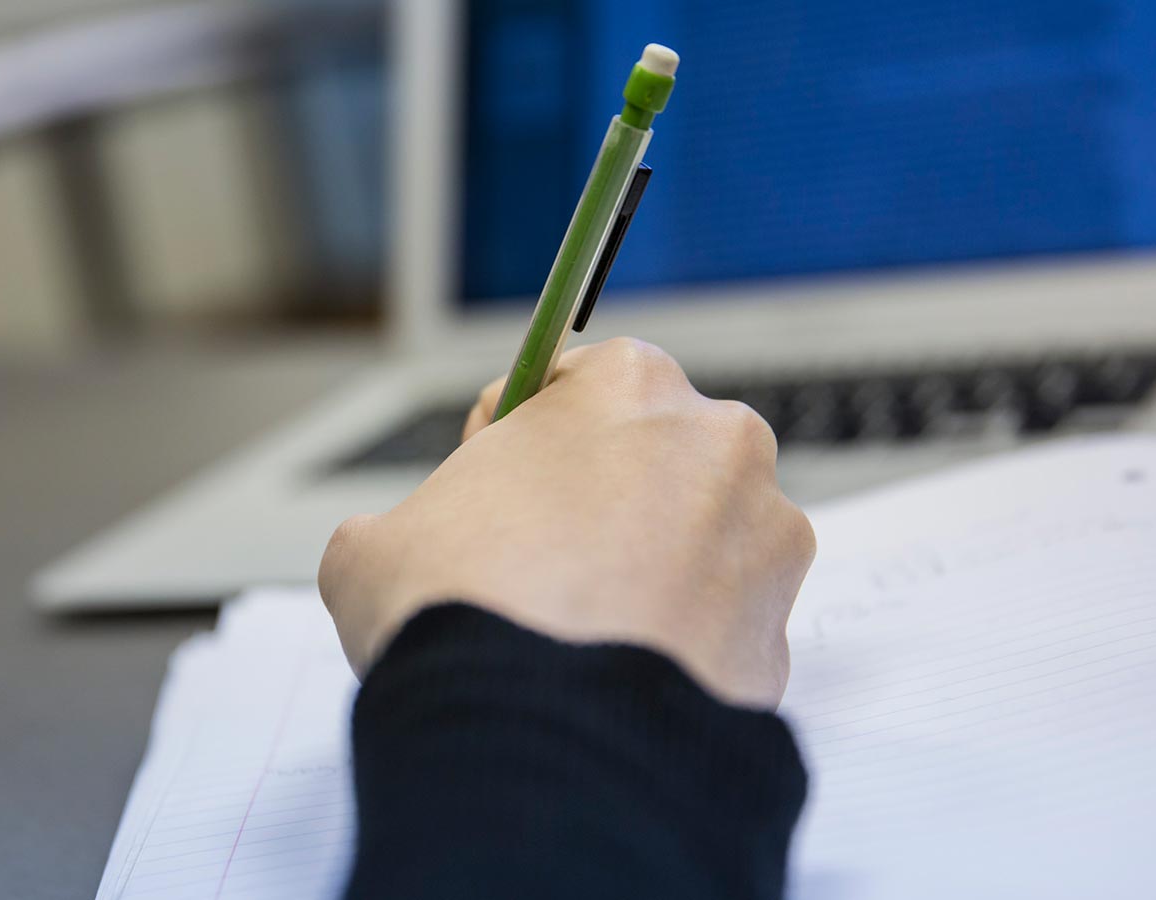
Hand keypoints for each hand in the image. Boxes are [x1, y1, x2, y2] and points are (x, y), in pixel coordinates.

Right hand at [318, 338, 814, 709]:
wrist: (535, 748)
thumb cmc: (453, 613)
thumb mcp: (375, 543)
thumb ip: (407, 524)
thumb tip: (413, 554)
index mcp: (630, 383)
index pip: (568, 387)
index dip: (517, 440)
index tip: (491, 490)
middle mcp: (720, 443)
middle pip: (647, 460)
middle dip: (599, 504)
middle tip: (532, 571)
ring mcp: (766, 541)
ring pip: (696, 543)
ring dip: (649, 574)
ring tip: (577, 636)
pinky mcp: (780, 635)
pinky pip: (720, 628)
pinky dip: (678, 646)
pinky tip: (619, 680)